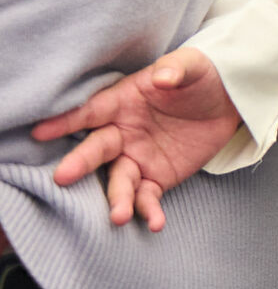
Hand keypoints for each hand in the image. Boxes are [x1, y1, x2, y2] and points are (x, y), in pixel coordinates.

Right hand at [33, 48, 242, 230]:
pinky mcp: (156, 178)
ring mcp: (136, 158)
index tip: (40, 132)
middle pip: (97, 151)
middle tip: (63, 177)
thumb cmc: (199, 77)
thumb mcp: (192, 66)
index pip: (90, 112)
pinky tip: (154, 223)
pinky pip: (147, 197)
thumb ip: (176, 69)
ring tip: (118, 216)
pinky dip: (148, 211)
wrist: (226, 100)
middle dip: (80, 164)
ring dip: (118, 198)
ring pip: (120, 181)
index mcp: (122, 103)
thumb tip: (163, 77)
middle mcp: (122, 134)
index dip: (66, 121)